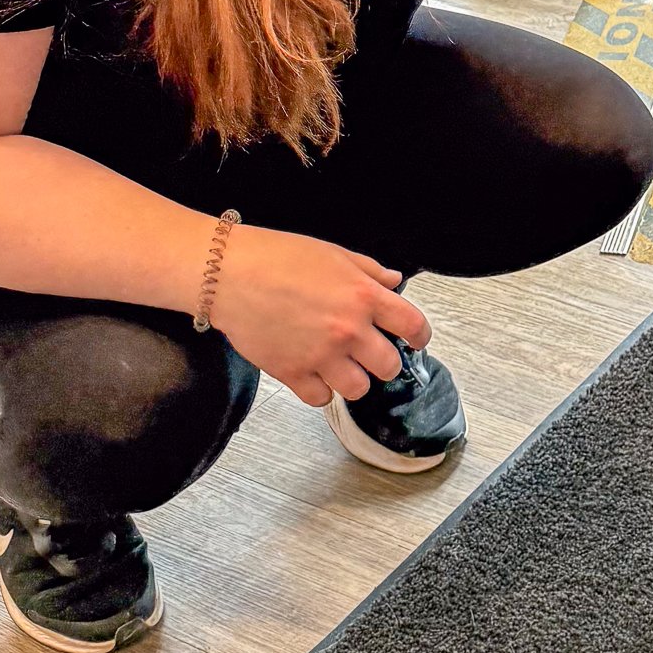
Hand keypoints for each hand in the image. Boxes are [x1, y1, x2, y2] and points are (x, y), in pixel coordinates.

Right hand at [205, 223, 429, 406]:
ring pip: (358, 389)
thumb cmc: (280, 257)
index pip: (412, 325)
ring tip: (342, 364)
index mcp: (363, 296)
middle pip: (388, 366)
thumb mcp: (335, 254)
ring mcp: (321, 356)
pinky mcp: (292, 374)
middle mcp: (348, 329)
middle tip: (371, 351)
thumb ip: (369, 271)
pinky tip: (315, 372)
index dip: (420, 336)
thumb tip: (394, 281)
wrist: (231, 275)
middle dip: (384, 360)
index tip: (416, 340)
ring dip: (354, 378)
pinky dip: (321, 389)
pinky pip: (321, 398)